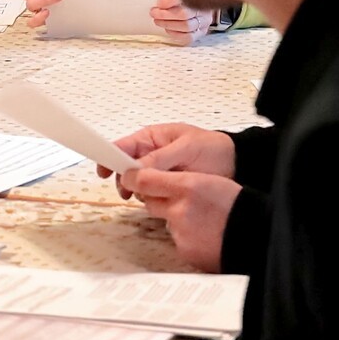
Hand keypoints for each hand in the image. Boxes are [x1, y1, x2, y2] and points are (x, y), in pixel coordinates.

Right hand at [105, 122, 235, 186]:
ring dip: (140, 191)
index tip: (102, 172)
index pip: (121, 146)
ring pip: (136, 184)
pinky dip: (151, 199)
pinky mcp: (165, 187)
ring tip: (153, 195)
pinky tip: (161, 201)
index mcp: (150, 139)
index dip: (108, 158)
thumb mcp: (185, 148)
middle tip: (129, 192)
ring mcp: (157, 172)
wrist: (235, 164)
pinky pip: (150, 195)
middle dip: (125, 181)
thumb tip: (134, 169)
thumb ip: (160, 158)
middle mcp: (149, 155)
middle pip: (124, 169)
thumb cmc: (211, 148)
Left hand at [123, 166, 239, 271]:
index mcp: (189, 186)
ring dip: (176, 219)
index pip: (145, 179)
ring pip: (166, 221)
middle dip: (160, 199)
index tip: (130, 176)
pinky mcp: (183, 250)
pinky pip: (177, 239)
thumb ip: (184, 180)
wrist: (256, 236)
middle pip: (151, 201)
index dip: (135, 177)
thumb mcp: (213, 182)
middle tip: (181, 200)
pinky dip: (187, 237)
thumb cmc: (241, 208)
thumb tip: (153, 179)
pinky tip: (205, 235)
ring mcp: (181, 232)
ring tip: (203, 220)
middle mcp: (181, 209)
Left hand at [148, 0, 218, 44]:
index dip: (169, 1)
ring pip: (186, 26)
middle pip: (184, 14)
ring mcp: (204, 22)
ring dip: (168, 24)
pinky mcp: (201, 32)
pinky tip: (167, 29)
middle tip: (154, 12)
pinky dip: (175, 33)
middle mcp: (204, 8)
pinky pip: (188, 36)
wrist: (195, 5)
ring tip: (157, 21)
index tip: (159, 3)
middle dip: (165, 15)